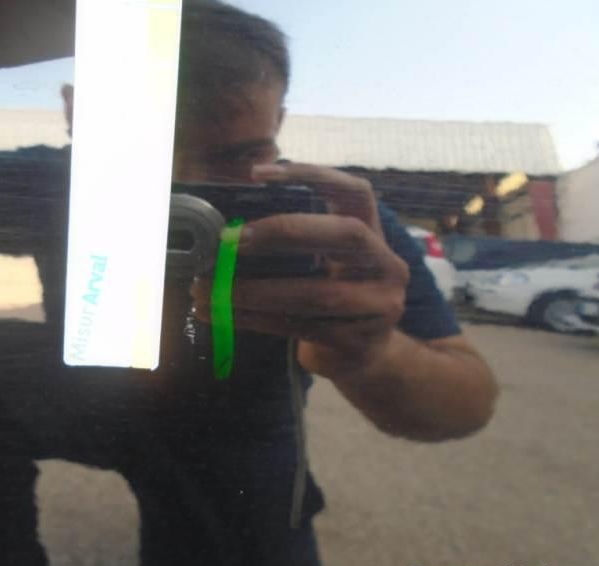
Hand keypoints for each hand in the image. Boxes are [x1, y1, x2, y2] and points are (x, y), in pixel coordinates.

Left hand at [190, 162, 409, 378]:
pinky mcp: (358, 343)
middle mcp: (387, 265)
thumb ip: (298, 241)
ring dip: (255, 290)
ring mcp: (380, 306)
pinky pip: (301, 327)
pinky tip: (225, 315)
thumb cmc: (334, 299)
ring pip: (316, 293)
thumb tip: (229, 226)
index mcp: (376, 234)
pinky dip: (256, 319)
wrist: (365, 357)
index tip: (258, 174)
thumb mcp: (328, 263)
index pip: (356, 191)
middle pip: (347, 233)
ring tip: (211, 289)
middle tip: (232, 239)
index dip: (314, 175)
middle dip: (286, 230)